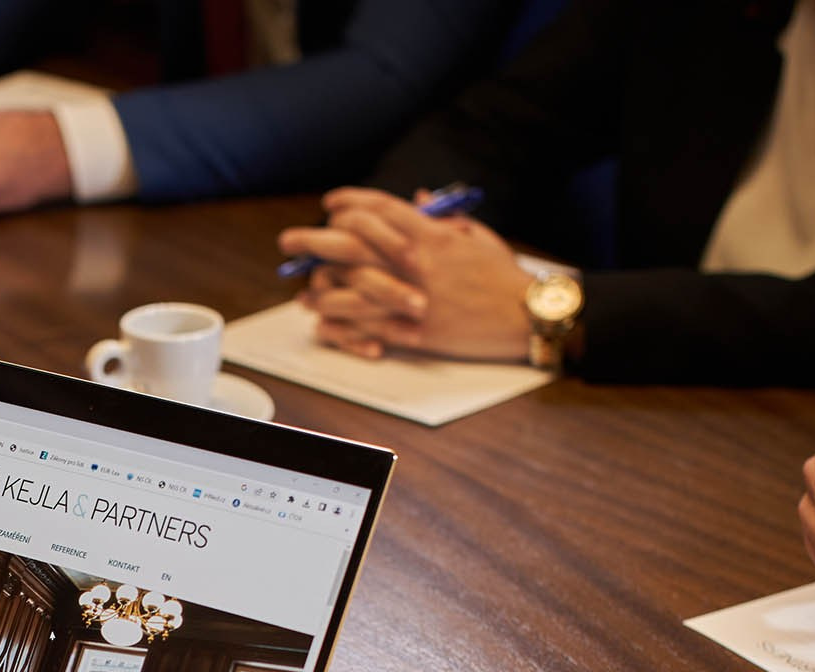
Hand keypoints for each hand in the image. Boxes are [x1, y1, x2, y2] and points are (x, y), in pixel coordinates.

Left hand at [278, 187, 530, 360]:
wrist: (525, 315)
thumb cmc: (503, 275)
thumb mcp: (477, 234)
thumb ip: (442, 216)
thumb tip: (418, 198)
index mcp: (431, 235)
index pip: (378, 210)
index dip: (348, 203)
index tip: (330, 203)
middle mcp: (414, 264)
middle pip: (351, 246)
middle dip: (312, 240)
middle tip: (289, 240)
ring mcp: (412, 299)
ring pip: (350, 291)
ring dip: (319, 290)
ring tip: (301, 291)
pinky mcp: (415, 331)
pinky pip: (367, 328)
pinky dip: (341, 326)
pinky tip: (323, 323)